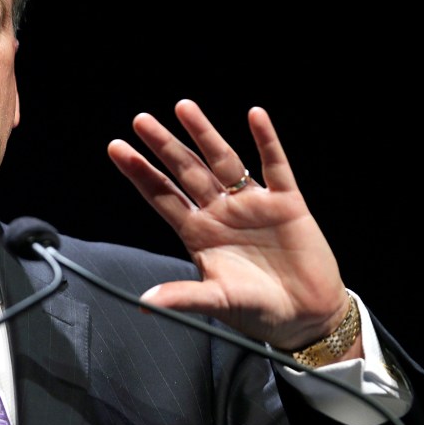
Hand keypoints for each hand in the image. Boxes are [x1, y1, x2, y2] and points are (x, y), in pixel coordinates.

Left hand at [107, 99, 353, 352]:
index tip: (116, 148)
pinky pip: (275, 165)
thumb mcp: (218, 302)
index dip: (140, 172)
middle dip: (163, 145)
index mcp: (197, 232)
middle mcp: (219, 211)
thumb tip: (145, 302)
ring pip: (223, 160)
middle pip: (185, 170)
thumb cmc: (257, 311)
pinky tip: (255, 115)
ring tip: (184, 107)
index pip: (161, 195)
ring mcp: (251, 204)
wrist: (307, 317)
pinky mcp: (287, 203)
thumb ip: (184, 297)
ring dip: (204, 134)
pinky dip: (266, 140)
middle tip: (140, 120)